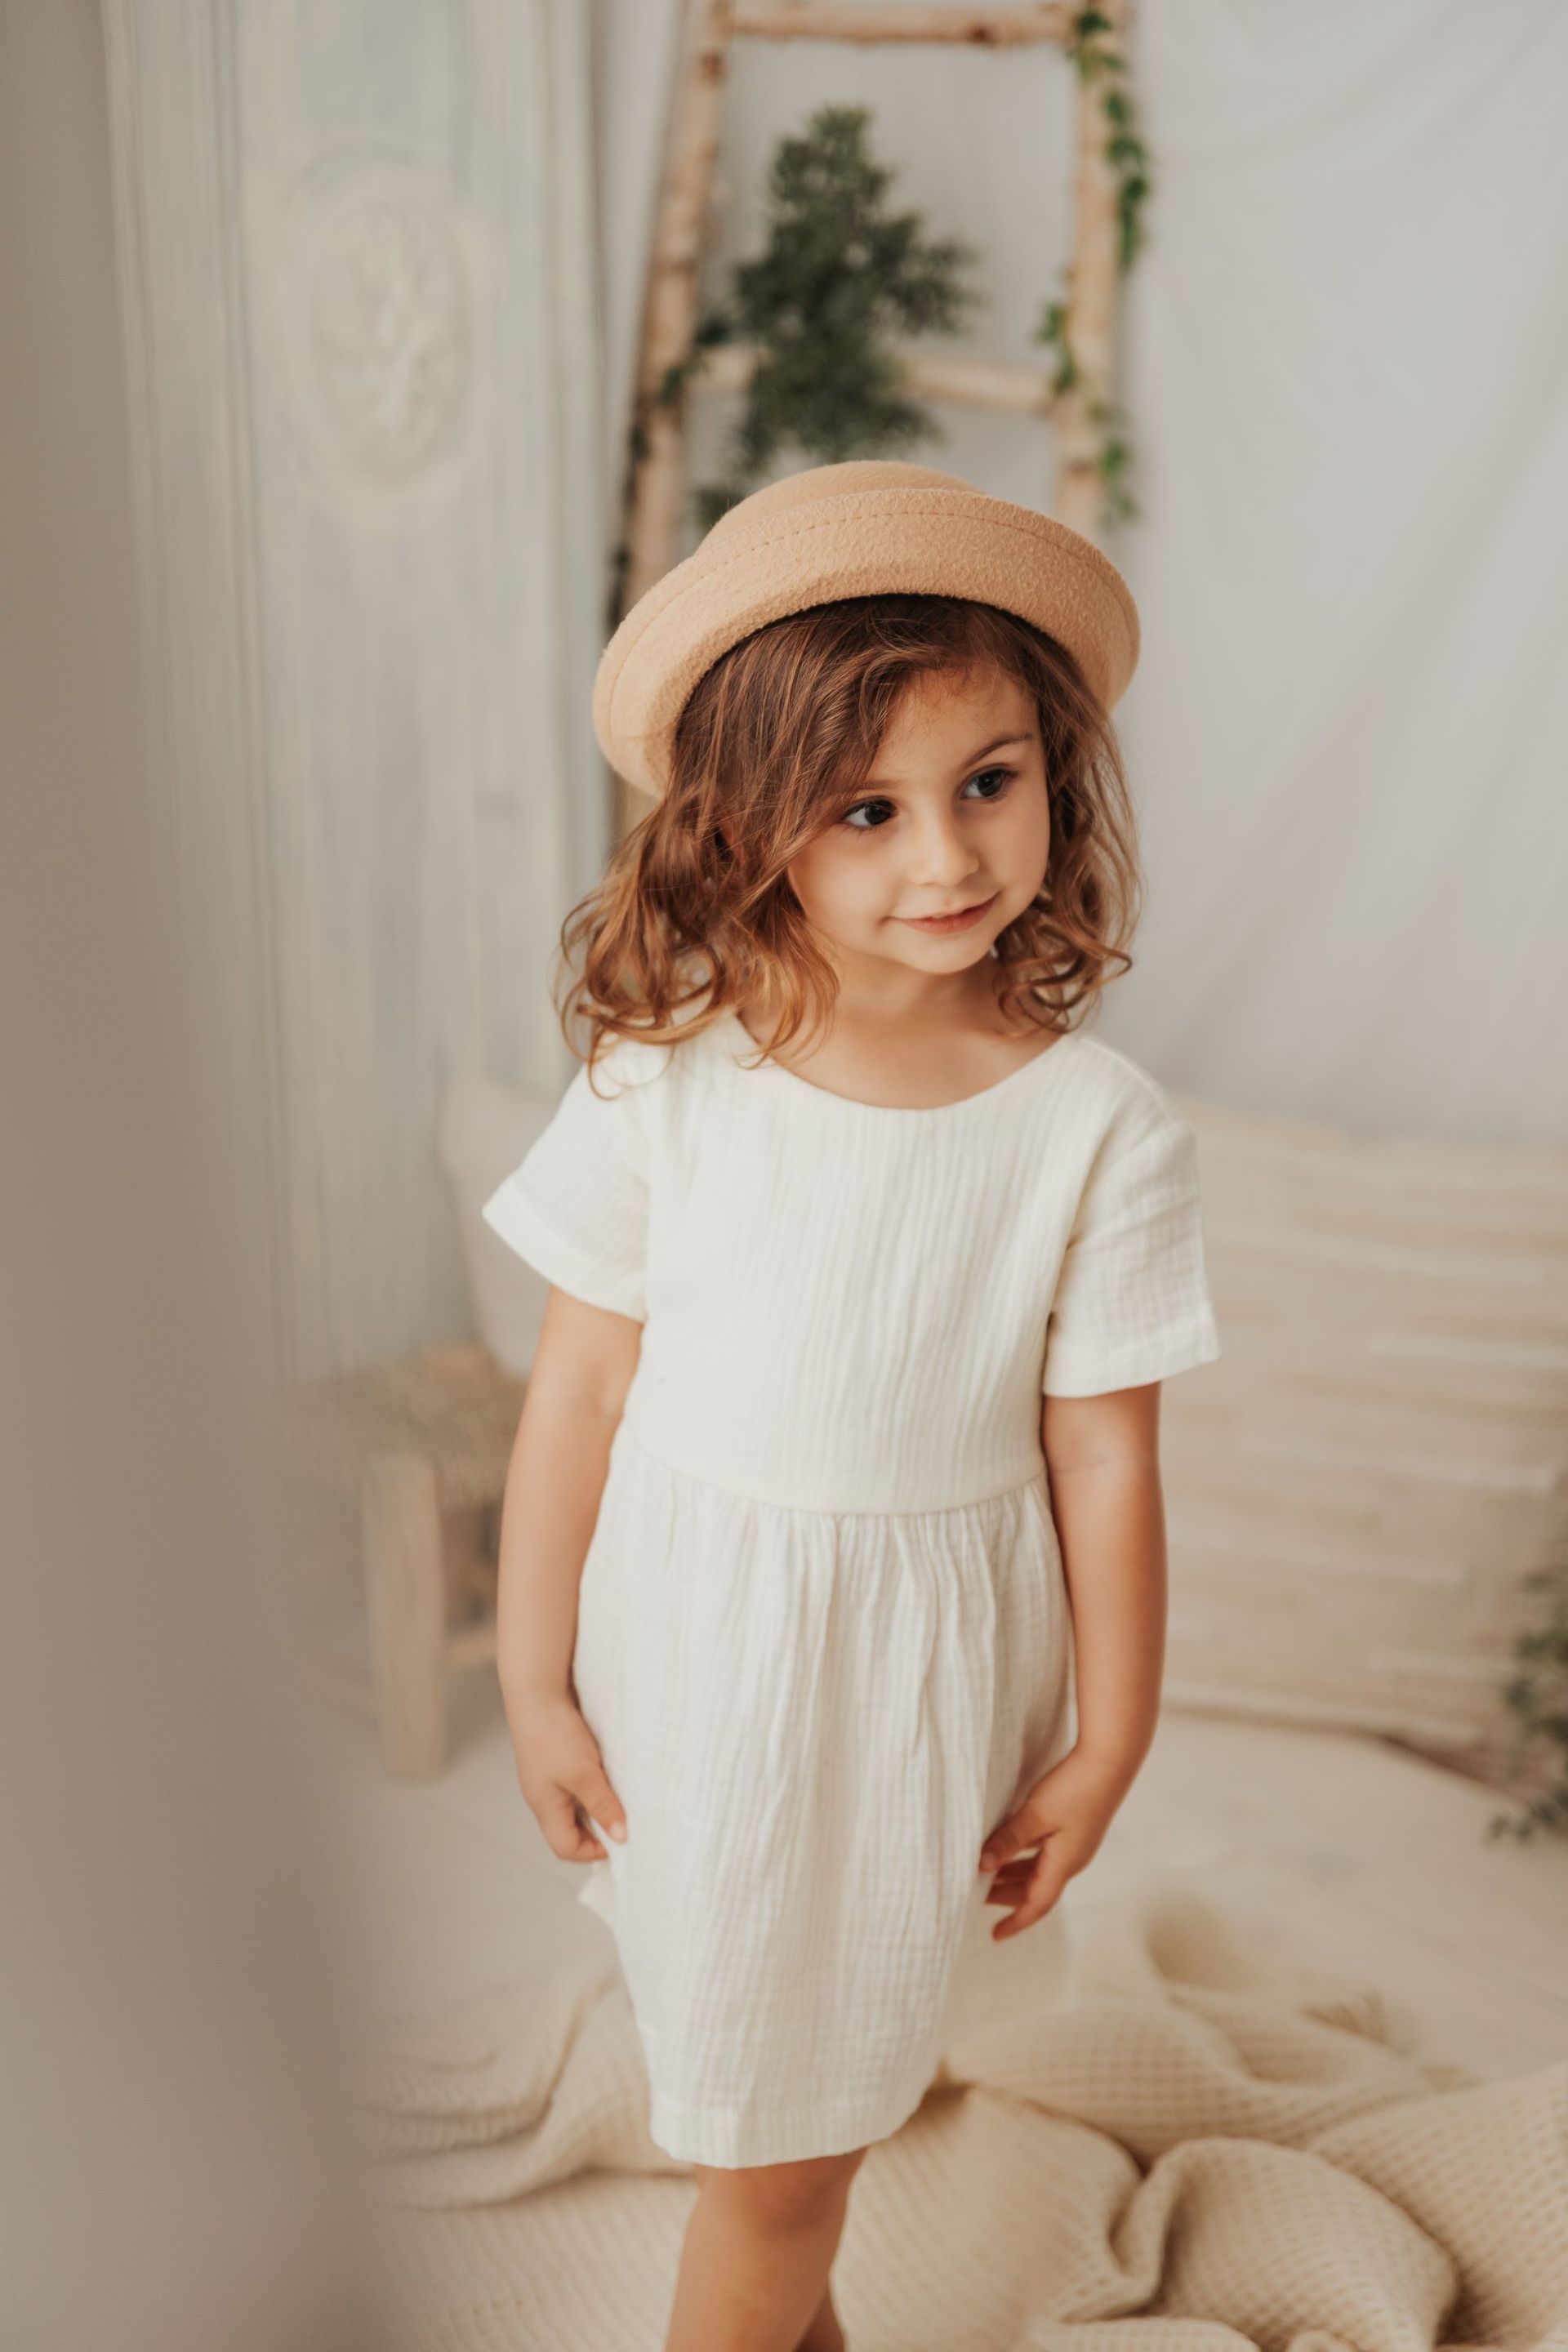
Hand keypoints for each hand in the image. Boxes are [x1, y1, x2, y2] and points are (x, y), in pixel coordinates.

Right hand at [506, 1685, 627, 1863]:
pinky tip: (612, 1770)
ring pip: (578, 1803)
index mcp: (545, 1807)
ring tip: (622, 1794)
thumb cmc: (552, 1734)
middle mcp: (545, 1796)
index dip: (593, 1851)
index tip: (622, 1840)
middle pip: (572, 1828)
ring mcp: (550, 1776)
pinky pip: (579, 1781)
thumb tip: (620, 1836)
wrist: (536, 1690)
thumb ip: (603, 1806)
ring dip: (600, 1802)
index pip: (566, 1848)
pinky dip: (596, 1782)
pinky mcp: (557, 1757)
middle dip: (600, 1828)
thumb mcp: (584, 1775)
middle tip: (627, 1818)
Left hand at [977, 1744, 1127, 1940]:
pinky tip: (1009, 1846)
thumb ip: (1008, 1841)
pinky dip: (1023, 1857)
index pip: (1036, 1904)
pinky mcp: (1074, 1827)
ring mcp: (1074, 1844)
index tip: (995, 1936)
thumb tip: (982, 1867)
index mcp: (1064, 1864)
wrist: (1110, 1761)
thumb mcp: (1035, 1816)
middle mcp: (1071, 1859)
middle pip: (1036, 1889)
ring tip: (986, 1874)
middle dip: (1007, 1897)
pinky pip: (1044, 1853)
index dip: (1015, 1921)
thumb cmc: (1075, 1788)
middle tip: (978, 1899)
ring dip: (1013, 1875)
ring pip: (1039, 1869)